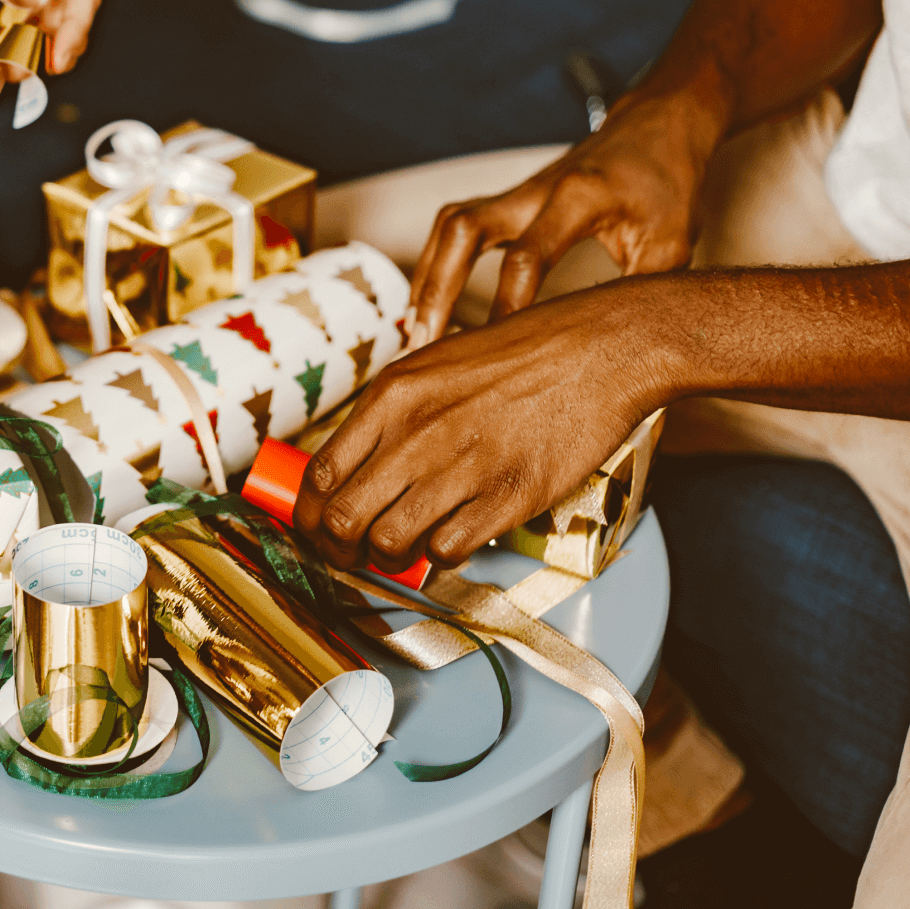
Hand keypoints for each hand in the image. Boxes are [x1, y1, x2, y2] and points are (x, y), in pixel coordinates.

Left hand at [292, 280, 678, 572]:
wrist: (600, 349)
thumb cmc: (518, 356)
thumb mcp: (432, 365)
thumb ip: (388, 415)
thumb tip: (349, 468)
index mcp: (392, 395)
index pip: (319, 475)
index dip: (309, 517)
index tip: (319, 529)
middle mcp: (419, 431)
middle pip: (343, 519)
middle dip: (339, 549)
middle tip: (353, 554)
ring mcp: (465, 466)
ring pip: (388, 544)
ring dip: (389, 558)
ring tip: (404, 549)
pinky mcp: (510, 496)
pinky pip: (447, 551)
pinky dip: (442, 556)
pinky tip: (452, 537)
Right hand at [406, 89, 728, 346]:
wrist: (655, 128)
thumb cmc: (666, 185)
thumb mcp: (671, 243)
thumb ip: (639, 295)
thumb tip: (621, 357)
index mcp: (578, 197)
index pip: (526, 257)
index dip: (507, 308)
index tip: (495, 354)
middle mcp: (535, 190)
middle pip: (463, 229)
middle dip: (437, 287)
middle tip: (420, 341)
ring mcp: (517, 192)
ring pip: (451, 226)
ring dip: (428, 277)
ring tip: (413, 331)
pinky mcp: (509, 200)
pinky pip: (458, 228)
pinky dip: (438, 265)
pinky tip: (429, 304)